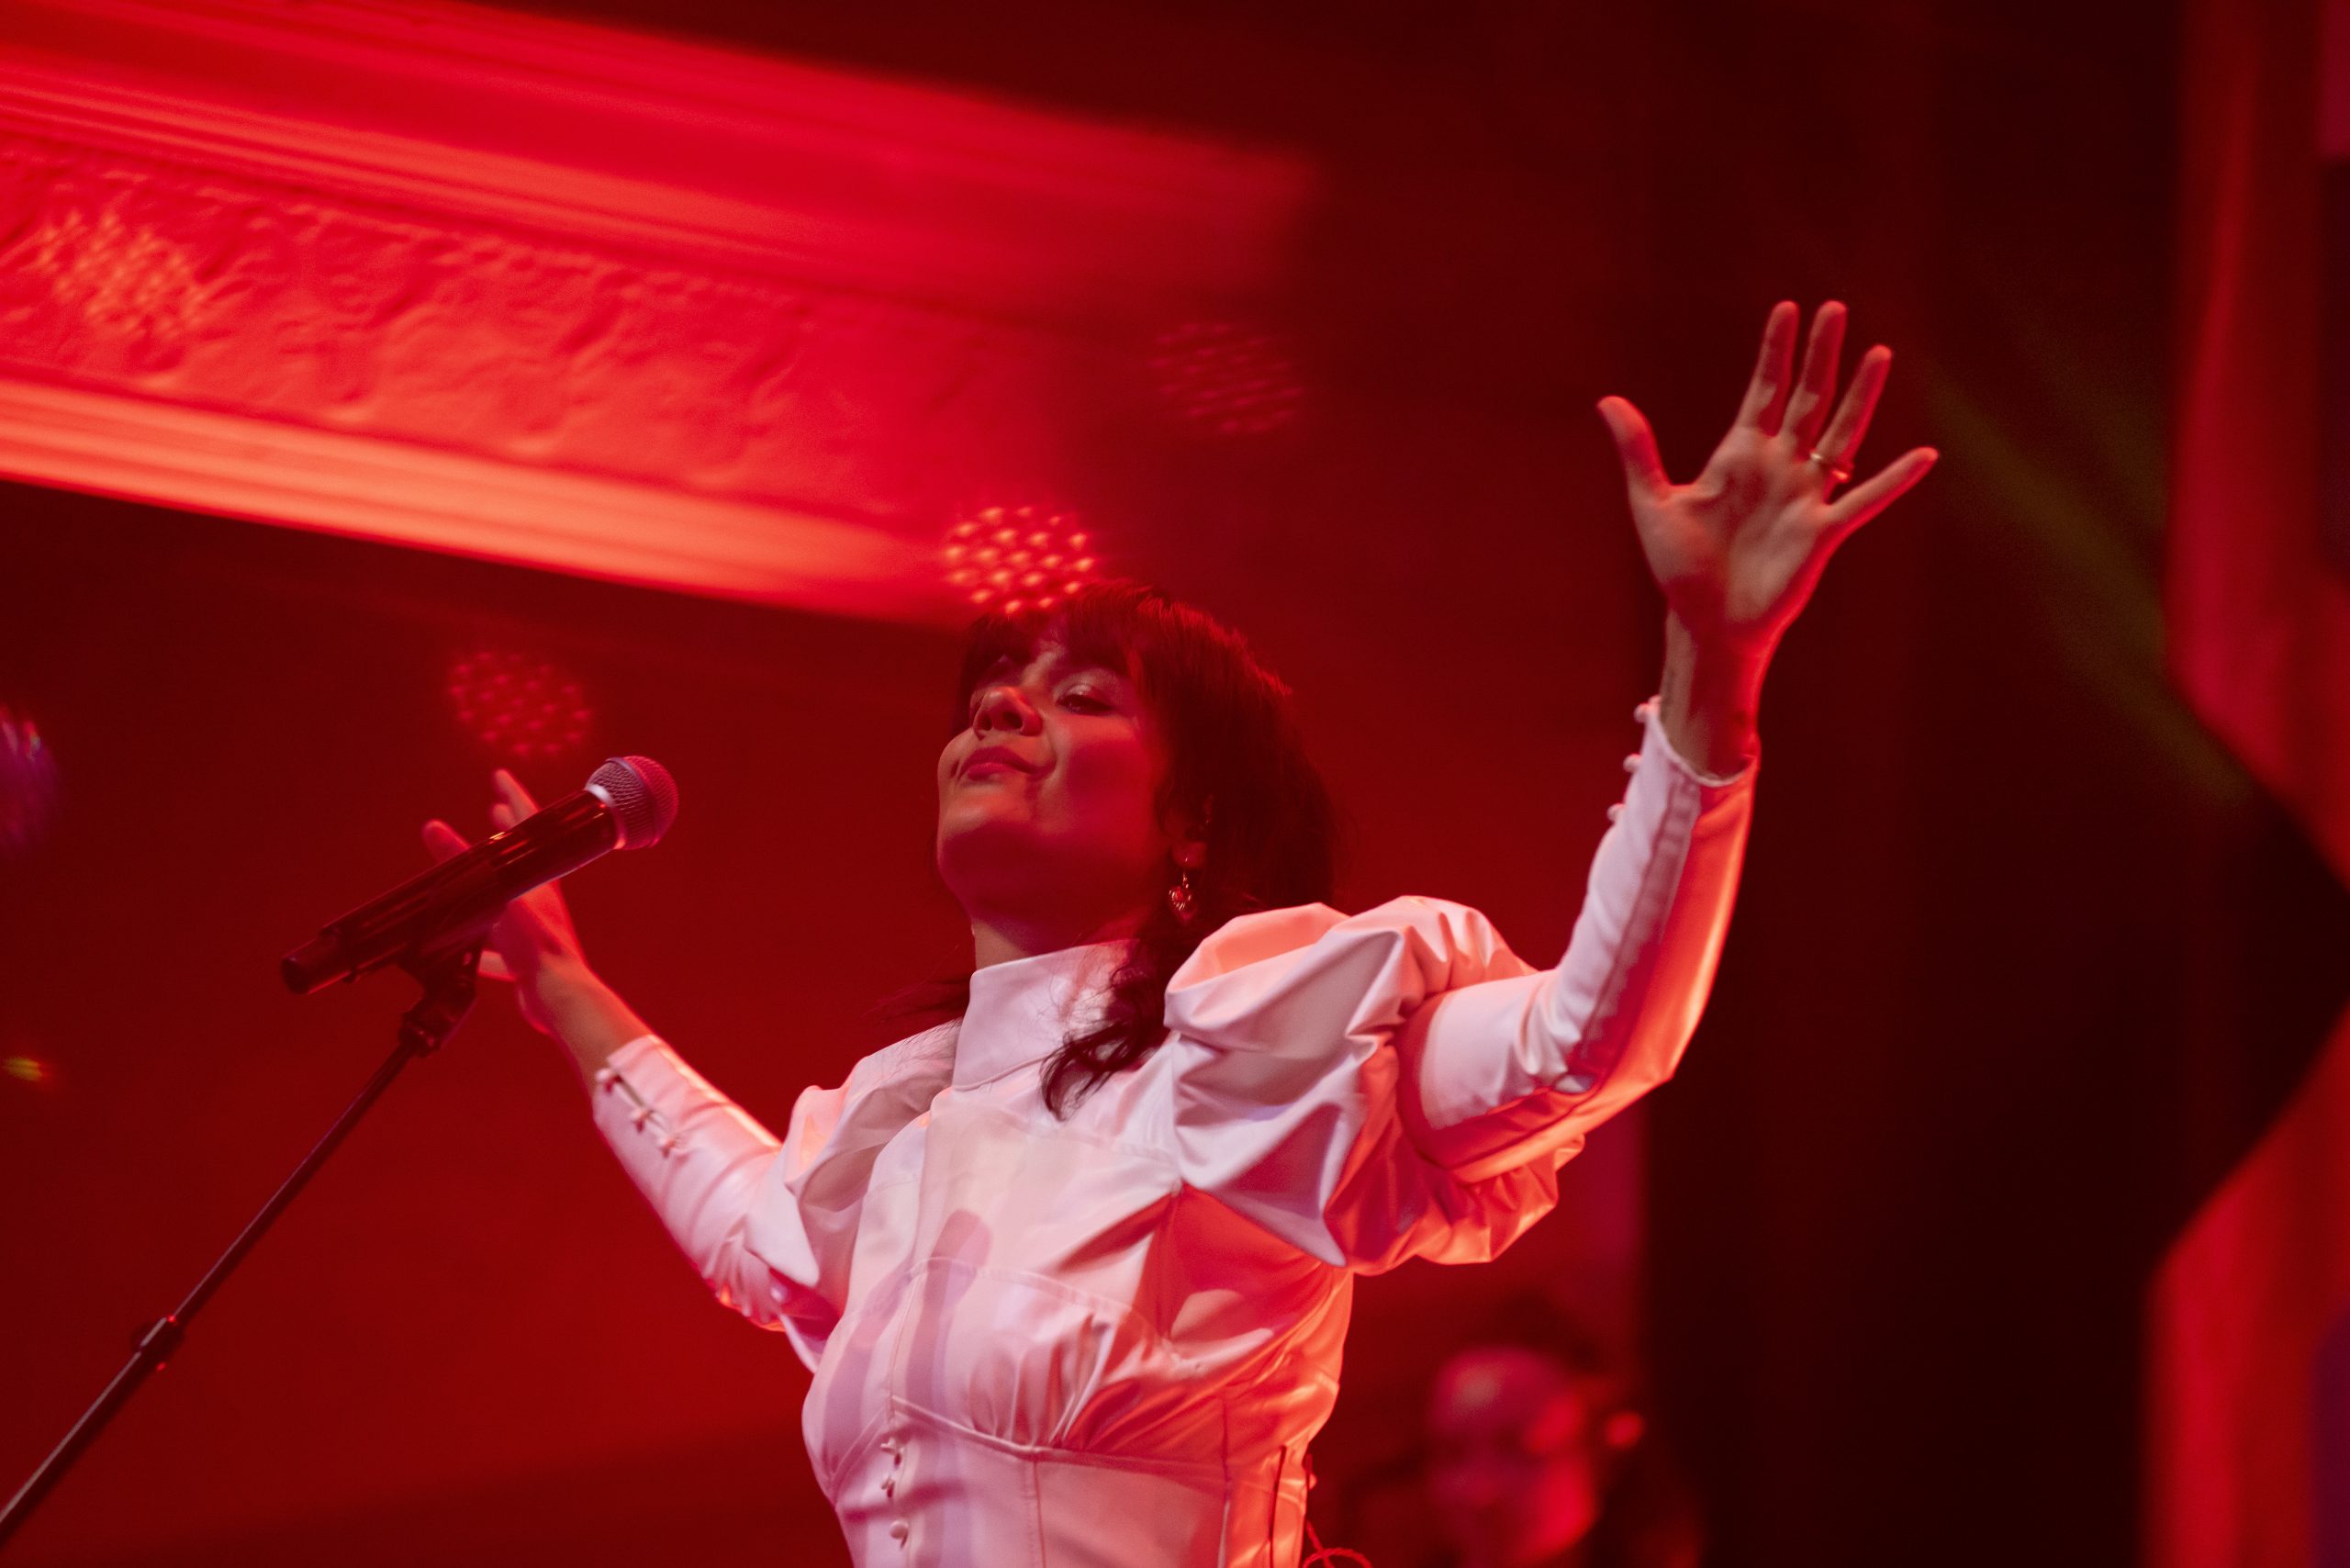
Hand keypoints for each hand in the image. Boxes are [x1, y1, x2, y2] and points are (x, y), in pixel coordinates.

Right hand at [421, 769, 589, 1034]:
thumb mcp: (498, 900)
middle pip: (520, 859)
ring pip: (506, 902)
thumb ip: (464, 867)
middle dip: (506, 833)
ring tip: (474, 874)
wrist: (560, 996)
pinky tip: (461, 955)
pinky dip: (478, 949)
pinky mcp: (524, 961)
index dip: (514, 798)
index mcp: (539, 881)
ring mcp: (532, 930)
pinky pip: (495, 952)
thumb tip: (433, 828)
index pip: (528, 828)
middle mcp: (539, 901)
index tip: (500, 776)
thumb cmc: (538, 947)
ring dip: (488, 887)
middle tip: (495, 809)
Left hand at [1597, 300, 1936, 662]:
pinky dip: (1894, 479)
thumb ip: (1638, 451)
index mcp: (1739, 455)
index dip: (1776, 351)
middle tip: (1834, 308)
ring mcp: (1804, 496)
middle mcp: (1778, 467)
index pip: (1765, 390)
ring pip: (1840, 434)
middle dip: (1820, 355)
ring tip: (1878, 353)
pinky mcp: (1822, 531)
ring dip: (1860, 396)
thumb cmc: (1681, 570)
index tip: (1787, 309)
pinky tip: (1924, 455)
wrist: (1707, 623)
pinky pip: (1864, 499)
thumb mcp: (1653, 503)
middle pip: (1807, 399)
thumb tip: (1607, 401)